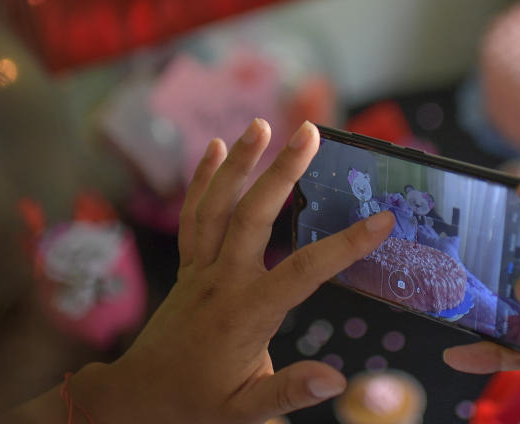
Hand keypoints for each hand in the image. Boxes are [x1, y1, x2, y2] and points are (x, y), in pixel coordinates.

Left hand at [4, 120, 393, 423]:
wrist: (137, 396)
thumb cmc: (197, 402)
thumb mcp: (246, 409)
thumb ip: (290, 389)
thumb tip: (336, 378)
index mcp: (246, 313)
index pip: (303, 271)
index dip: (345, 245)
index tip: (382, 220)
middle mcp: (222, 280)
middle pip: (253, 216)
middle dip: (283, 171)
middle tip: (309, 132)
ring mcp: (201, 267)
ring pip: (218, 206)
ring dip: (239, 162)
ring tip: (261, 125)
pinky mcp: (188, 264)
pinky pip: (193, 215)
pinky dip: (202, 179)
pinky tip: (214, 147)